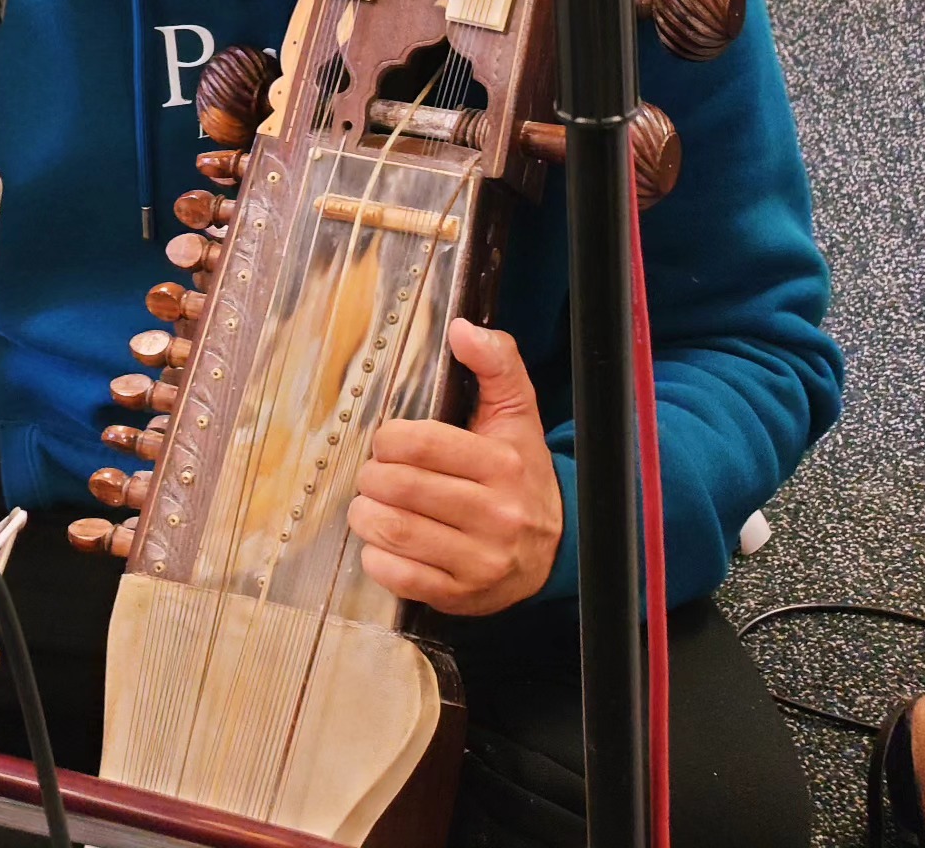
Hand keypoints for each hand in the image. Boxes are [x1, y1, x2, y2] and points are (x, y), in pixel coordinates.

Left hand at [346, 318, 562, 614]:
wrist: (558, 546)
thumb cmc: (521, 471)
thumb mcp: (517, 413)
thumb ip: (496, 363)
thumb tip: (462, 328)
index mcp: (504, 465)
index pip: (423, 444)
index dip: (389, 438)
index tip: (386, 441)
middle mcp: (497, 515)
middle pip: (403, 488)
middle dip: (373, 476)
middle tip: (373, 473)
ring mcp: (481, 561)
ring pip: (396, 532)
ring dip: (366, 515)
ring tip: (367, 504)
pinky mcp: (463, 595)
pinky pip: (401, 578)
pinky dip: (377, 558)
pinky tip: (381, 543)